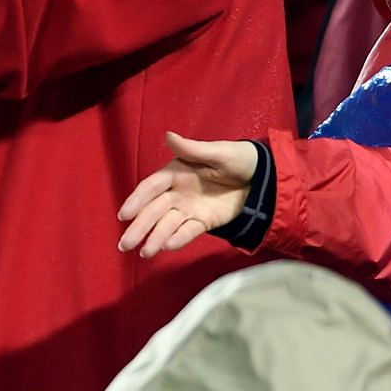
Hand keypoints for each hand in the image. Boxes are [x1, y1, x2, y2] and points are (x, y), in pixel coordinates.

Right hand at [117, 133, 259, 257]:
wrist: (265, 179)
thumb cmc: (240, 159)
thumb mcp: (219, 152)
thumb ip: (192, 149)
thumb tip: (168, 136)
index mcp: (176, 173)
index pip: (151, 188)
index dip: (136, 200)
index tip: (124, 215)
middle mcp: (177, 192)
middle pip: (153, 211)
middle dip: (139, 227)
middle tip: (125, 244)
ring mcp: (189, 209)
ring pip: (167, 225)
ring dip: (154, 238)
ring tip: (144, 254)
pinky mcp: (204, 222)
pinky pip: (188, 232)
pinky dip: (178, 239)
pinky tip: (166, 247)